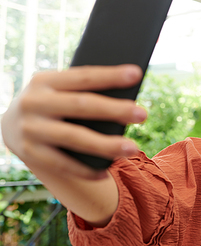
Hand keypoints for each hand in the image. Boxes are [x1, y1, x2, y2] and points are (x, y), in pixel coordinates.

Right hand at [1, 64, 146, 179]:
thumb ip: (83, 91)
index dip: (110, 75)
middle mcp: (34, 103)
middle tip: (143, 114)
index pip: (83, 76)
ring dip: (106, 144)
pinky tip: (106, 172)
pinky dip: (86, 169)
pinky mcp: (30, 153)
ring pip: (74, 137)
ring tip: (132, 148)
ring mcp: (31, 129)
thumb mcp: (58, 90)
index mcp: (44, 81)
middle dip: (115, 110)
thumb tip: (125, 98)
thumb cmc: (51, 103)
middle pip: (82, 105)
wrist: (9, 125)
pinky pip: (62, 164)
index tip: (136, 74)